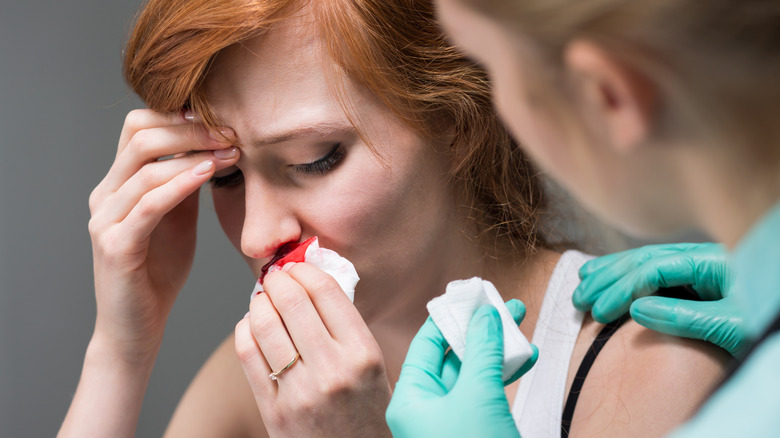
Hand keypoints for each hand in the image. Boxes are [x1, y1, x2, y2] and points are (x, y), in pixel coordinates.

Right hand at [88, 109, 238, 359]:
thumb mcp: (177, 218)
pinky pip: (149, 204)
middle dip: (190, 128)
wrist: (137, 327)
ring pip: (145, 166)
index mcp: (117, 185)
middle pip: (140, 136)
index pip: (137, 127)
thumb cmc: (159, 273)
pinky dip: (181, 183)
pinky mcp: (116, 246)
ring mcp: (105, 220)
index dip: (177, 116)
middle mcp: (104, 196)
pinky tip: (209, 173)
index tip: (219, 119)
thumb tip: (212, 147)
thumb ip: (184, 184)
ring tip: (231, 151)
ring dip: (194, 153)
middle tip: (230, 132)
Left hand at [234, 262, 391, 437]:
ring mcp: (301, 392)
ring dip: (259, 302)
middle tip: (275, 275)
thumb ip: (348, 326)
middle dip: (278, 279)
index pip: (327, 291)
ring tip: (263, 297)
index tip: (297, 266)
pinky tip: (252, 325)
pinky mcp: (275, 411)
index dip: (305, 270)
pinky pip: (249, 355)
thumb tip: (312, 281)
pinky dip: (245, 329)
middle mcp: (334, 370)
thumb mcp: (374, 367)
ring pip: (266, 325)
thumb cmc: (367, 411)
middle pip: (293, 302)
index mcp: (363, 354)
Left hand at [386, 300, 537, 437]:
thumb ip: (482, 350)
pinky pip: (486, 394)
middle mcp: (426, 409)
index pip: (426, 344)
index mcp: (411, 399)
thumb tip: (485, 315)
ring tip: (519, 326)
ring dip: (498, 351)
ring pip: (473, 375)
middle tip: (504, 307)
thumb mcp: (478, 394)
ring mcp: (450, 421)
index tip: (471, 297)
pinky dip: (504, 376)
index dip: (449, 317)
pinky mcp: (473, 430)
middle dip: (481, 330)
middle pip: (453, 357)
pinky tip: (524, 359)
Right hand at [573, 243, 746, 357]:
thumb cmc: (765, 317)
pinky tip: (601, 274)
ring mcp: (694, 264)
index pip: (653, 268)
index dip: (622, 289)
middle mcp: (698, 256)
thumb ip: (684, 317)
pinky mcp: (691, 275)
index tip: (600, 311)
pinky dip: (622, 273)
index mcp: (710, 262)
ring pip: (641, 260)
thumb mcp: (730, 326)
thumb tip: (636, 308)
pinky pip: (649, 268)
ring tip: (580, 286)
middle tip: (579, 301)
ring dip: (608, 273)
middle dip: (607, 280)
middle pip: (640, 259)